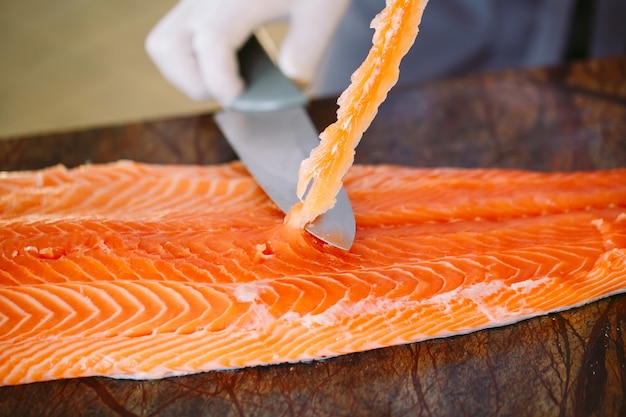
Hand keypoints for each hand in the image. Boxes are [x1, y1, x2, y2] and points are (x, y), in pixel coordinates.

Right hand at [145, 0, 349, 105]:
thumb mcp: (322, 11)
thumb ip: (305, 52)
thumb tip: (288, 89)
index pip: (211, 42)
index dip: (220, 81)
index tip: (240, 97)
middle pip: (168, 46)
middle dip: (195, 84)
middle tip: (231, 92)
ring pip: (162, 43)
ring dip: (184, 74)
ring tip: (223, 81)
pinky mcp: (195, 1)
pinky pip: (173, 35)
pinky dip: (188, 60)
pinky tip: (224, 64)